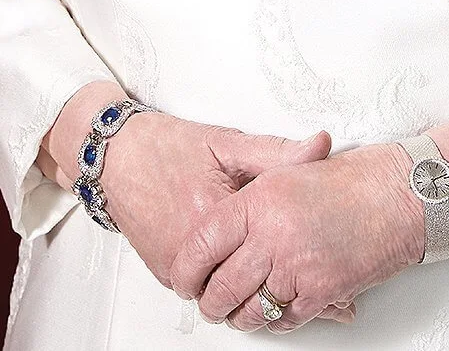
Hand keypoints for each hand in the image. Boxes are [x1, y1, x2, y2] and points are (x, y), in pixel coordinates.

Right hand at [37, 81, 331, 285]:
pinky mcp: (165, 270)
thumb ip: (278, 151)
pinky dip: (227, 286)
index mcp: (216, 217)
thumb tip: (322, 145)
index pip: (271, 256)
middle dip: (285, 295)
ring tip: (285, 289)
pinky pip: (206, 290)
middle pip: (250, 286)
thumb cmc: (170, 147)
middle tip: (321, 304)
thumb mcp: (228, 144)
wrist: (115, 156)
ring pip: (227, 295)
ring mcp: (176, 266)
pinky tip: (245, 275)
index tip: (333, 293)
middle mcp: (193, 250)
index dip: (304, 271)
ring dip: (254, 293)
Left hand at [169, 124, 448, 333]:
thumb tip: (217, 227)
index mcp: (258, 202)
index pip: (202, 243)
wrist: (400, 195)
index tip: (183, 278)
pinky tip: (271, 313)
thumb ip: (249, 198)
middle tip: (208, 303)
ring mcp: (298, 267)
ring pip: (251, 310)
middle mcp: (273, 237)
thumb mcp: (287, 173)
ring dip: (239, 317)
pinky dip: (274, 320)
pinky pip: (285, 319)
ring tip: (235, 312)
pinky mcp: (323, 292)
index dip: (186, 268)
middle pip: (222, 287)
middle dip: (209, 303)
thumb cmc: (348, 181)